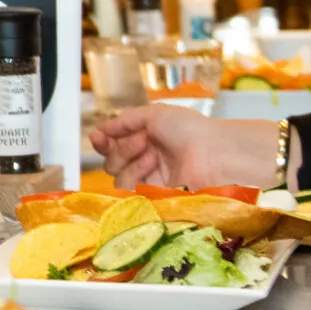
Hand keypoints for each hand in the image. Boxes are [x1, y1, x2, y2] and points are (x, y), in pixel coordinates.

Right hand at [90, 105, 279, 190]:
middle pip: (111, 160)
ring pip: (117, 175)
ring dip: (129, 159)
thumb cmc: (190, 130)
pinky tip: (152, 163)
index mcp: (148, 139)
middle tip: (142, 140)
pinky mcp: (152, 196)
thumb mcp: (154, 114)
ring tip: (151, 153)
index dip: (103, 141)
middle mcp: (146, 159)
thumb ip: (124, 121)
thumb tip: (100, 130)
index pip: (114, 144)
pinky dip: (135, 173)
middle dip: (121, 148)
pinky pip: (128, 189)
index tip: (98, 137)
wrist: (212, 153)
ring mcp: (150, 179)